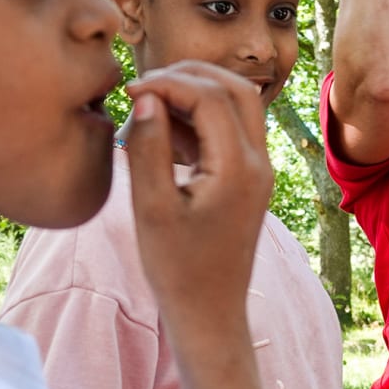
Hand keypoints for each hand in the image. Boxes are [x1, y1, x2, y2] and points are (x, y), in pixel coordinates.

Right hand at [125, 61, 272, 322]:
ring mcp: (259, 170)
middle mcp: (259, 163)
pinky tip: (164, 132)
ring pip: (239, 105)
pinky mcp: (249, 179)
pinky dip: (201, 118)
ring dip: (197, 93)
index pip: (211, 97)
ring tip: (150, 106)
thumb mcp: (151, 207)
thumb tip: (146, 97)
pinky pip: (233, 130)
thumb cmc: (177, 268)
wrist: (210, 311)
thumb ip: (149, 148)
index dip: (169, 83)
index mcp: (239, 169)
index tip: (129, 91)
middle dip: (190, 76)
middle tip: (144, 85)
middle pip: (236, 89)